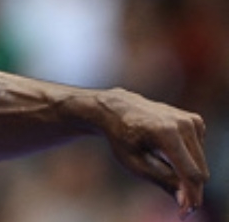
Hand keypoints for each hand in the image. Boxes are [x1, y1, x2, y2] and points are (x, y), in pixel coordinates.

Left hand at [97, 89, 207, 218]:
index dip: (191, 197)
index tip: (184, 213)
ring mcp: (192, 121)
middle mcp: (183, 124)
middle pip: (200, 170)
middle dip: (191, 189)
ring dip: (188, 174)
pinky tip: (168, 152)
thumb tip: (186, 199)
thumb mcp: (135, 163)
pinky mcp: (195, 121)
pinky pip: (199, 152)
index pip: (191, 174)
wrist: (118, 108)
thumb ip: (162, 180)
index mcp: (166, 133)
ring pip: (201, 163)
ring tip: (163, 169)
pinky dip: (188, 159)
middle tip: (178, 204)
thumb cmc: (122, 137)